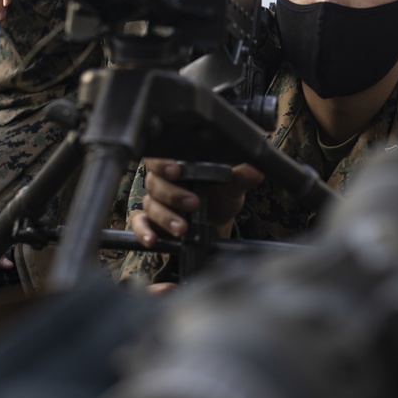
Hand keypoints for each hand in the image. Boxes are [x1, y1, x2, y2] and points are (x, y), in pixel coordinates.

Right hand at [130, 159, 264, 246]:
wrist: (216, 219)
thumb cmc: (219, 194)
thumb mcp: (231, 185)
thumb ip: (240, 176)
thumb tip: (257, 170)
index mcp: (177, 164)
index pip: (160, 157)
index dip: (164, 163)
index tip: (178, 170)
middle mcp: (161, 180)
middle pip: (156, 183)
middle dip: (173, 194)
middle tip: (193, 203)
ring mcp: (154, 201)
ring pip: (151, 205)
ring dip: (166, 217)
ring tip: (182, 228)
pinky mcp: (150, 221)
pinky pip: (140, 224)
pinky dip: (144, 232)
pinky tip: (152, 240)